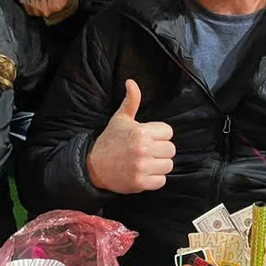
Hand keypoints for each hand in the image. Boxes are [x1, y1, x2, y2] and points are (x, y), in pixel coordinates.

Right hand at [87, 79, 175, 193]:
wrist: (94, 166)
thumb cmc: (110, 140)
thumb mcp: (120, 119)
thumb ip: (131, 101)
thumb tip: (131, 82)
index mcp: (140, 131)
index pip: (168, 132)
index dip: (159, 135)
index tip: (148, 138)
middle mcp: (142, 149)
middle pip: (171, 149)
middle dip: (160, 150)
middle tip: (147, 151)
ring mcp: (142, 167)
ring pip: (168, 165)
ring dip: (159, 165)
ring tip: (145, 162)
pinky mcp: (140, 182)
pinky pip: (162, 181)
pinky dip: (154, 179)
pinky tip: (143, 173)